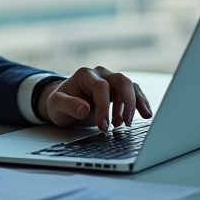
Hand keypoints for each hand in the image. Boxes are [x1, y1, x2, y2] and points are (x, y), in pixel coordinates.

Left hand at [36, 66, 151, 131]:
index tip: (104, 126)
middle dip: (127, 102)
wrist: (61, 101)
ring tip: (138, 120)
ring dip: (136, 103)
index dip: (104, 107)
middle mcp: (100, 74)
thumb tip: (84, 109)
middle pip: (121, 81)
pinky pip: (132, 93)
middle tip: (125, 123)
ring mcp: (110, 81)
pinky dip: (139, 103)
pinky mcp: (116, 90)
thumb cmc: (58, 102)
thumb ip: (68, 105)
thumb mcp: (56, 105)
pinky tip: (143, 115)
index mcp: (85, 74)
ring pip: (130, 86)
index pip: (101, 87)